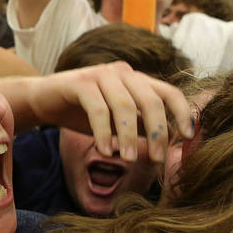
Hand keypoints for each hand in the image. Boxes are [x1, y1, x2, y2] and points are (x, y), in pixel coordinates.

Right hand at [26, 61, 193, 163]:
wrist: (44, 100)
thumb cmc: (83, 113)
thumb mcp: (117, 124)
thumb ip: (140, 128)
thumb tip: (167, 146)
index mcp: (137, 80)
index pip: (169, 92)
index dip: (182, 113)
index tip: (188, 137)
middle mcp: (123, 73)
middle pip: (151, 100)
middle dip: (157, 132)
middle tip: (156, 159)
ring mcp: (101, 74)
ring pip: (124, 105)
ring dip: (128, 136)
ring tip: (126, 159)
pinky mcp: (80, 82)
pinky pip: (97, 109)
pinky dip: (103, 132)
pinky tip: (104, 150)